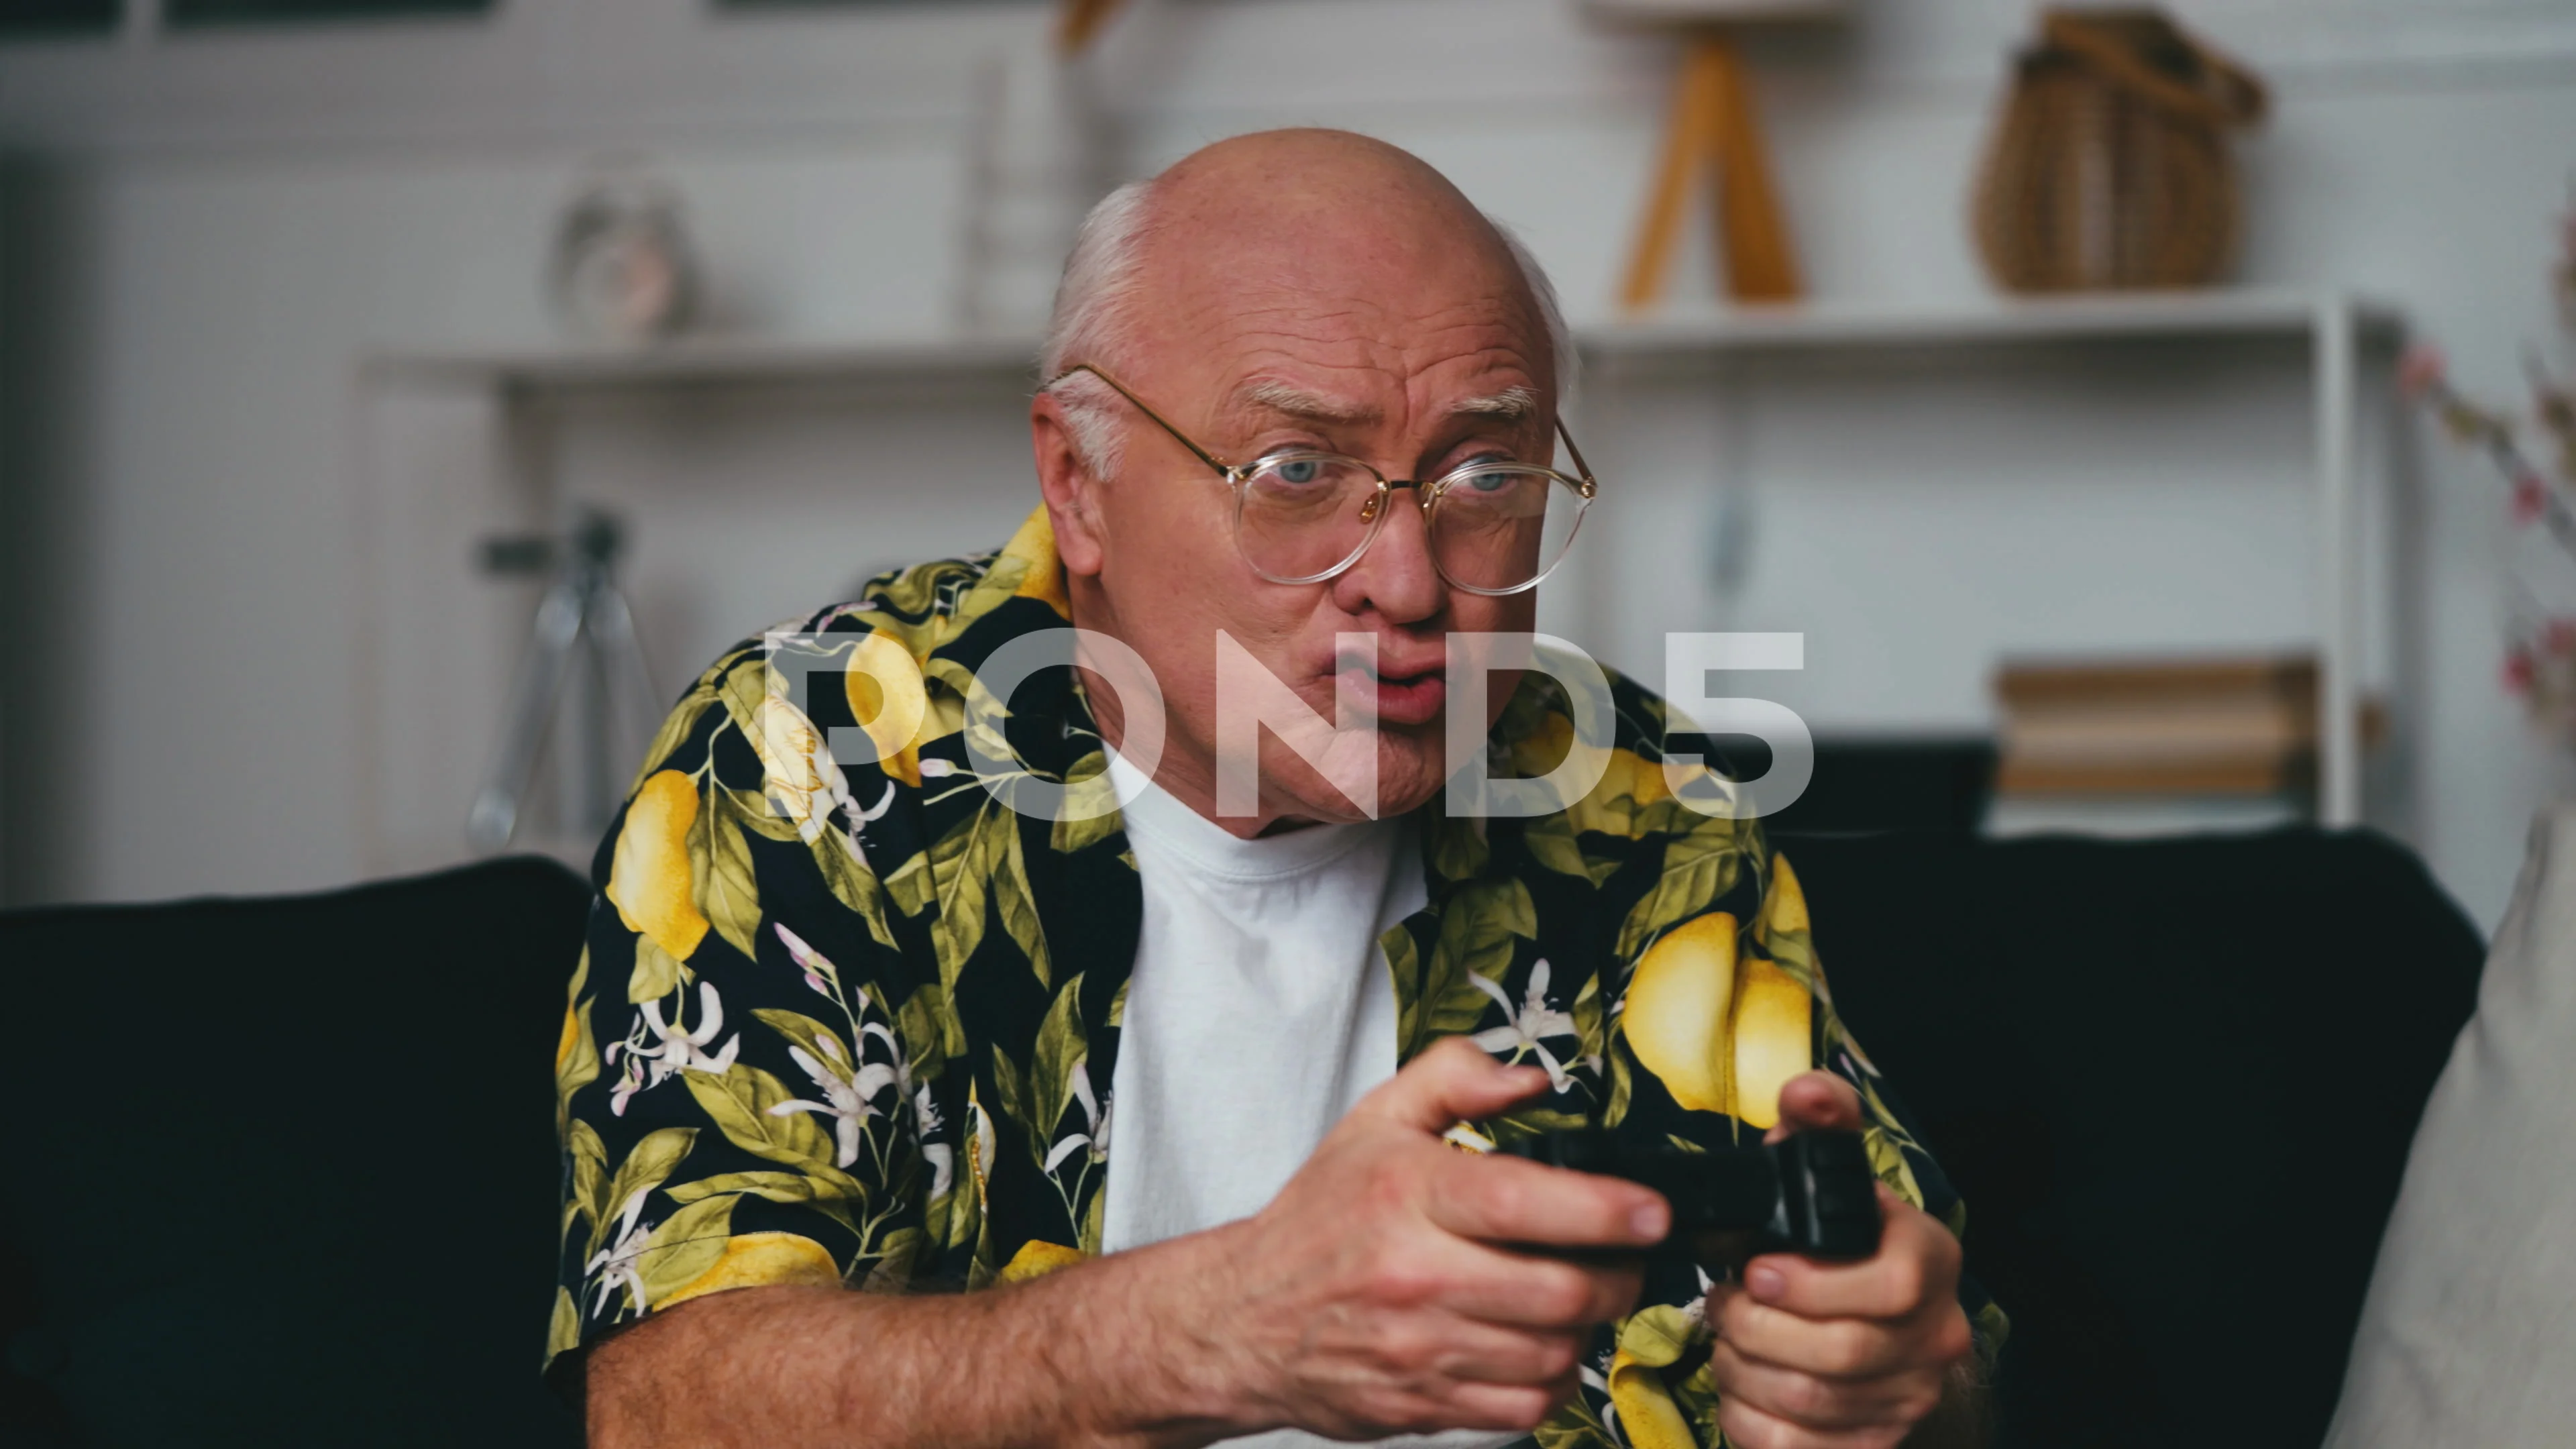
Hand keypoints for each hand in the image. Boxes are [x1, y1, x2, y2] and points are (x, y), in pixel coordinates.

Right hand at [1187, 1037, 1669, 1439]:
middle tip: (1626, 1256)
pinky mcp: (1422, 1404)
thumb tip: (1531, 1080)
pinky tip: (1538, 1345)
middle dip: (1618, 1276)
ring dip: (1586, 1328)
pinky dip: (1552, 1381)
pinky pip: (1524, 1406)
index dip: (1604, 1209)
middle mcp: (1414, 1273)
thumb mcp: (1373, 1122)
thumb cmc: (1318, 1219)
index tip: (1653, 1211)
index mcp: (1406, 1193)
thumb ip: (1454, 1079)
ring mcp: (1418, 1348)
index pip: (1523, 1202)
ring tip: (1576, 1297)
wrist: (1243, 1319)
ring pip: (1552, 1353)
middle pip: (1560, 1291)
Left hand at [1703, 1071, 1971, 1447]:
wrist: (1877, 1320)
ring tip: (1727, 1337)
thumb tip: (1807, 1094)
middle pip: (1838, 1353)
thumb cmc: (1838, 1239)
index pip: (1893, 1287)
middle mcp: (1934, 1335)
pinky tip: (1740, 1383)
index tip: (1756, 1271)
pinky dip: (1747, 1416)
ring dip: (1743, 1368)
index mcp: (1930, 1260)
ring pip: (1809, 1402)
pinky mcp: (1873, 1442)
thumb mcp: (1827, 1169)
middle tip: (1722, 1304)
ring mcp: (1909, 1396)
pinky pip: (1794, 1446)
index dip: (1812, 1286)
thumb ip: (1818, 1122)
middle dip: (1754, 1328)